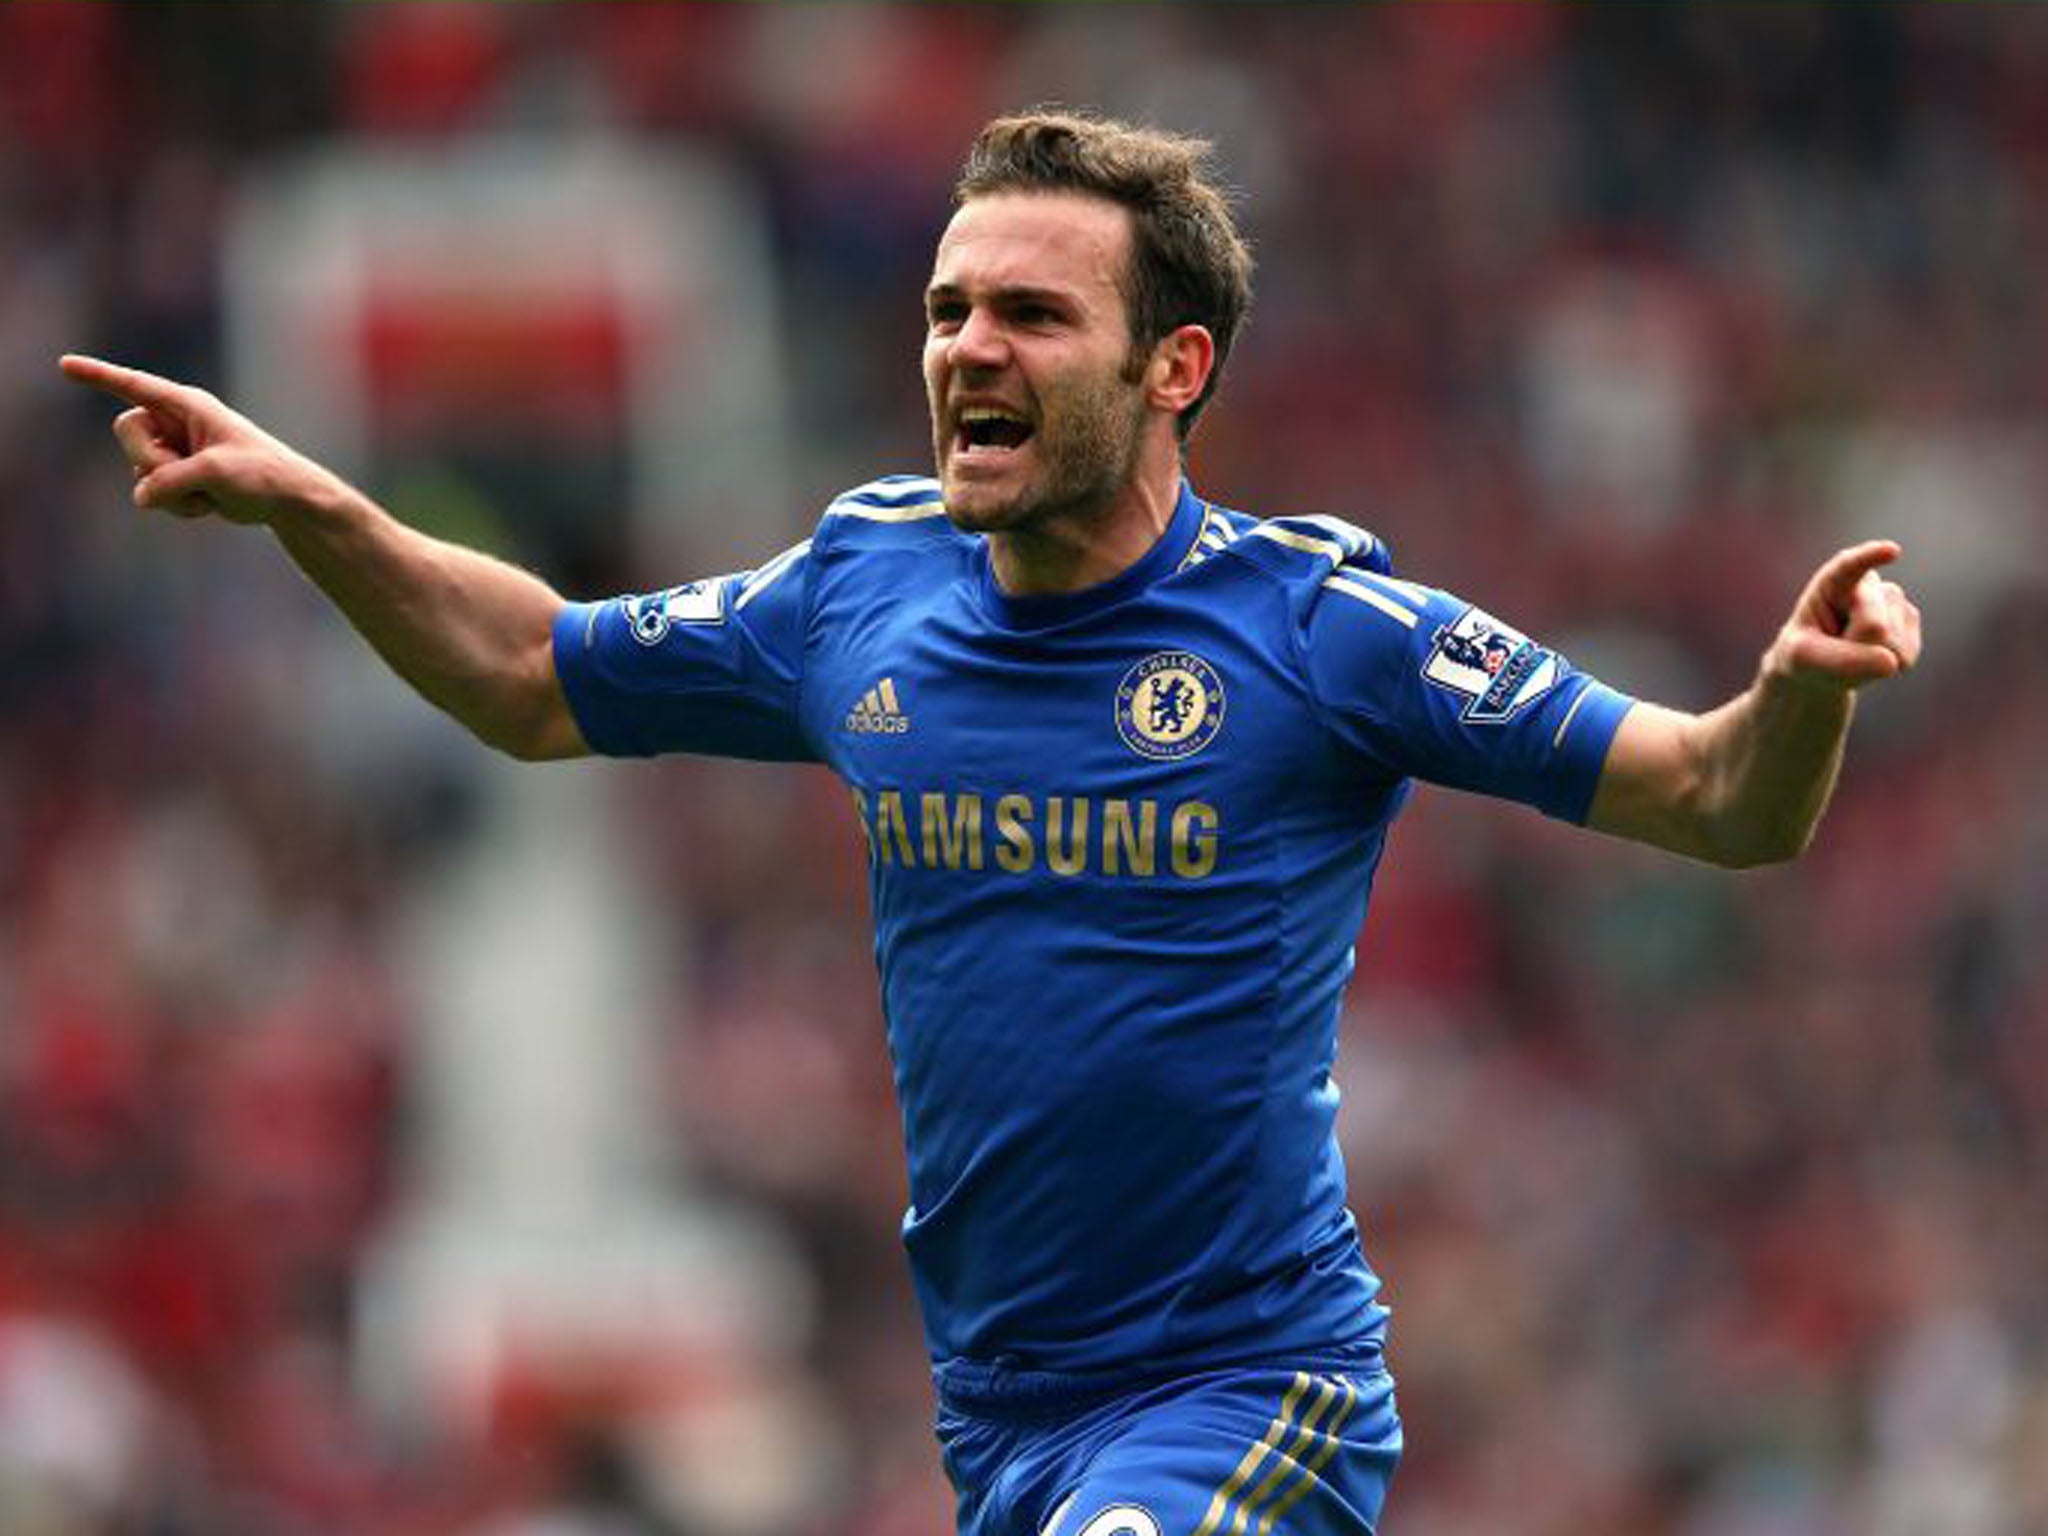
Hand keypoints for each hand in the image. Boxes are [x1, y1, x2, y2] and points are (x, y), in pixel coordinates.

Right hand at [58, 354, 340, 525]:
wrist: (286, 500)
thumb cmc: (262, 475)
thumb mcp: (218, 474)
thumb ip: (173, 480)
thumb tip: (141, 496)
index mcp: (188, 405)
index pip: (133, 385)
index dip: (97, 375)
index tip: (64, 365)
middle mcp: (175, 422)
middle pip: (126, 433)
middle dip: (150, 460)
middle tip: (188, 475)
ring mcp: (174, 449)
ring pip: (138, 470)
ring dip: (171, 491)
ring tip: (211, 492)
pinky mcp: (176, 476)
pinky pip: (152, 493)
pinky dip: (179, 506)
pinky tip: (210, 504)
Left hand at [1766, 540, 1922, 691]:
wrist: (1820, 668)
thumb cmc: (1806, 655)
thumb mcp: (1803, 658)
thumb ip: (1840, 659)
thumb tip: (1892, 663)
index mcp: (1833, 582)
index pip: (1850, 567)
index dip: (1870, 557)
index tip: (1890, 551)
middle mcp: (1870, 586)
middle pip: (1873, 626)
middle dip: (1853, 647)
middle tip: (1834, 648)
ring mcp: (1896, 605)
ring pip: (1890, 644)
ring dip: (1866, 659)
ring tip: (1850, 650)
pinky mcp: (1911, 628)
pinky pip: (1903, 658)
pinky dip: (1883, 668)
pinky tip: (1871, 657)